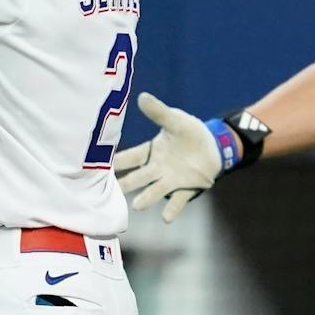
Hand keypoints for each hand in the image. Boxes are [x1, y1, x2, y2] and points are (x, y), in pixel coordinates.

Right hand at [114, 92, 222, 222]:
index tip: (100, 167)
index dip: (117, 162)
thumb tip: (142, 96)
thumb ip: (159, 112)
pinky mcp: (187, 188)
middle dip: (126, 184)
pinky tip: (166, 218)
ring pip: (156, 190)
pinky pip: (178, 200)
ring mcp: (171, 181)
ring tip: (137, 206)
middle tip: (111, 192)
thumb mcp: (175, 120)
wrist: (213, 146)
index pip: (131, 157)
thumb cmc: (189, 132)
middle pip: (139, 178)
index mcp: (151, 152)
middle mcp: (157, 169)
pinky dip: (172, 208)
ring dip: (147, 198)